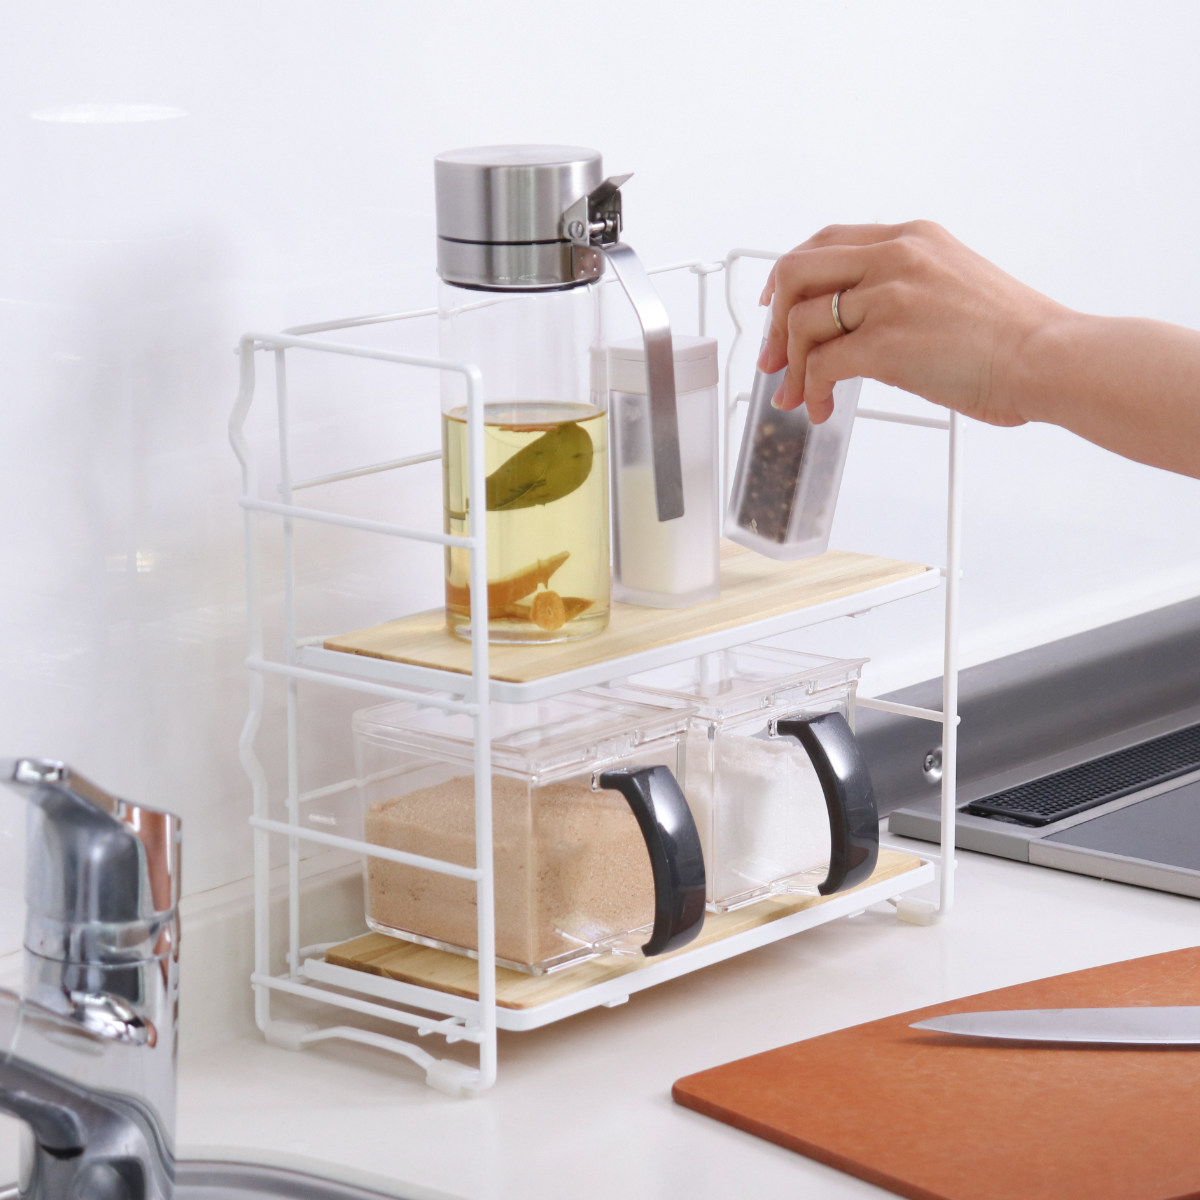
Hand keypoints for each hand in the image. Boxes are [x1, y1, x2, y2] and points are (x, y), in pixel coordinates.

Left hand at [758, 220, 1065, 425]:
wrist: (1047, 357)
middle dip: (774, 322)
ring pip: (801, 323)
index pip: (828, 241)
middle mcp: (895, 256)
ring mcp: (887, 297)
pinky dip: (810, 392)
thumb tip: (856, 328)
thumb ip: (903, 288)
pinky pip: (819, 367)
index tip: (776, 305)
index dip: (789, 275)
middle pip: (796, 272)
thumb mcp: (953, 282)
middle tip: (772, 359)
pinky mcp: (884, 342)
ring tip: (798, 396)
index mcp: (912, 237)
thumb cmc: (1012, 335)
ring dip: (790, 367)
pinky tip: (821, 407)